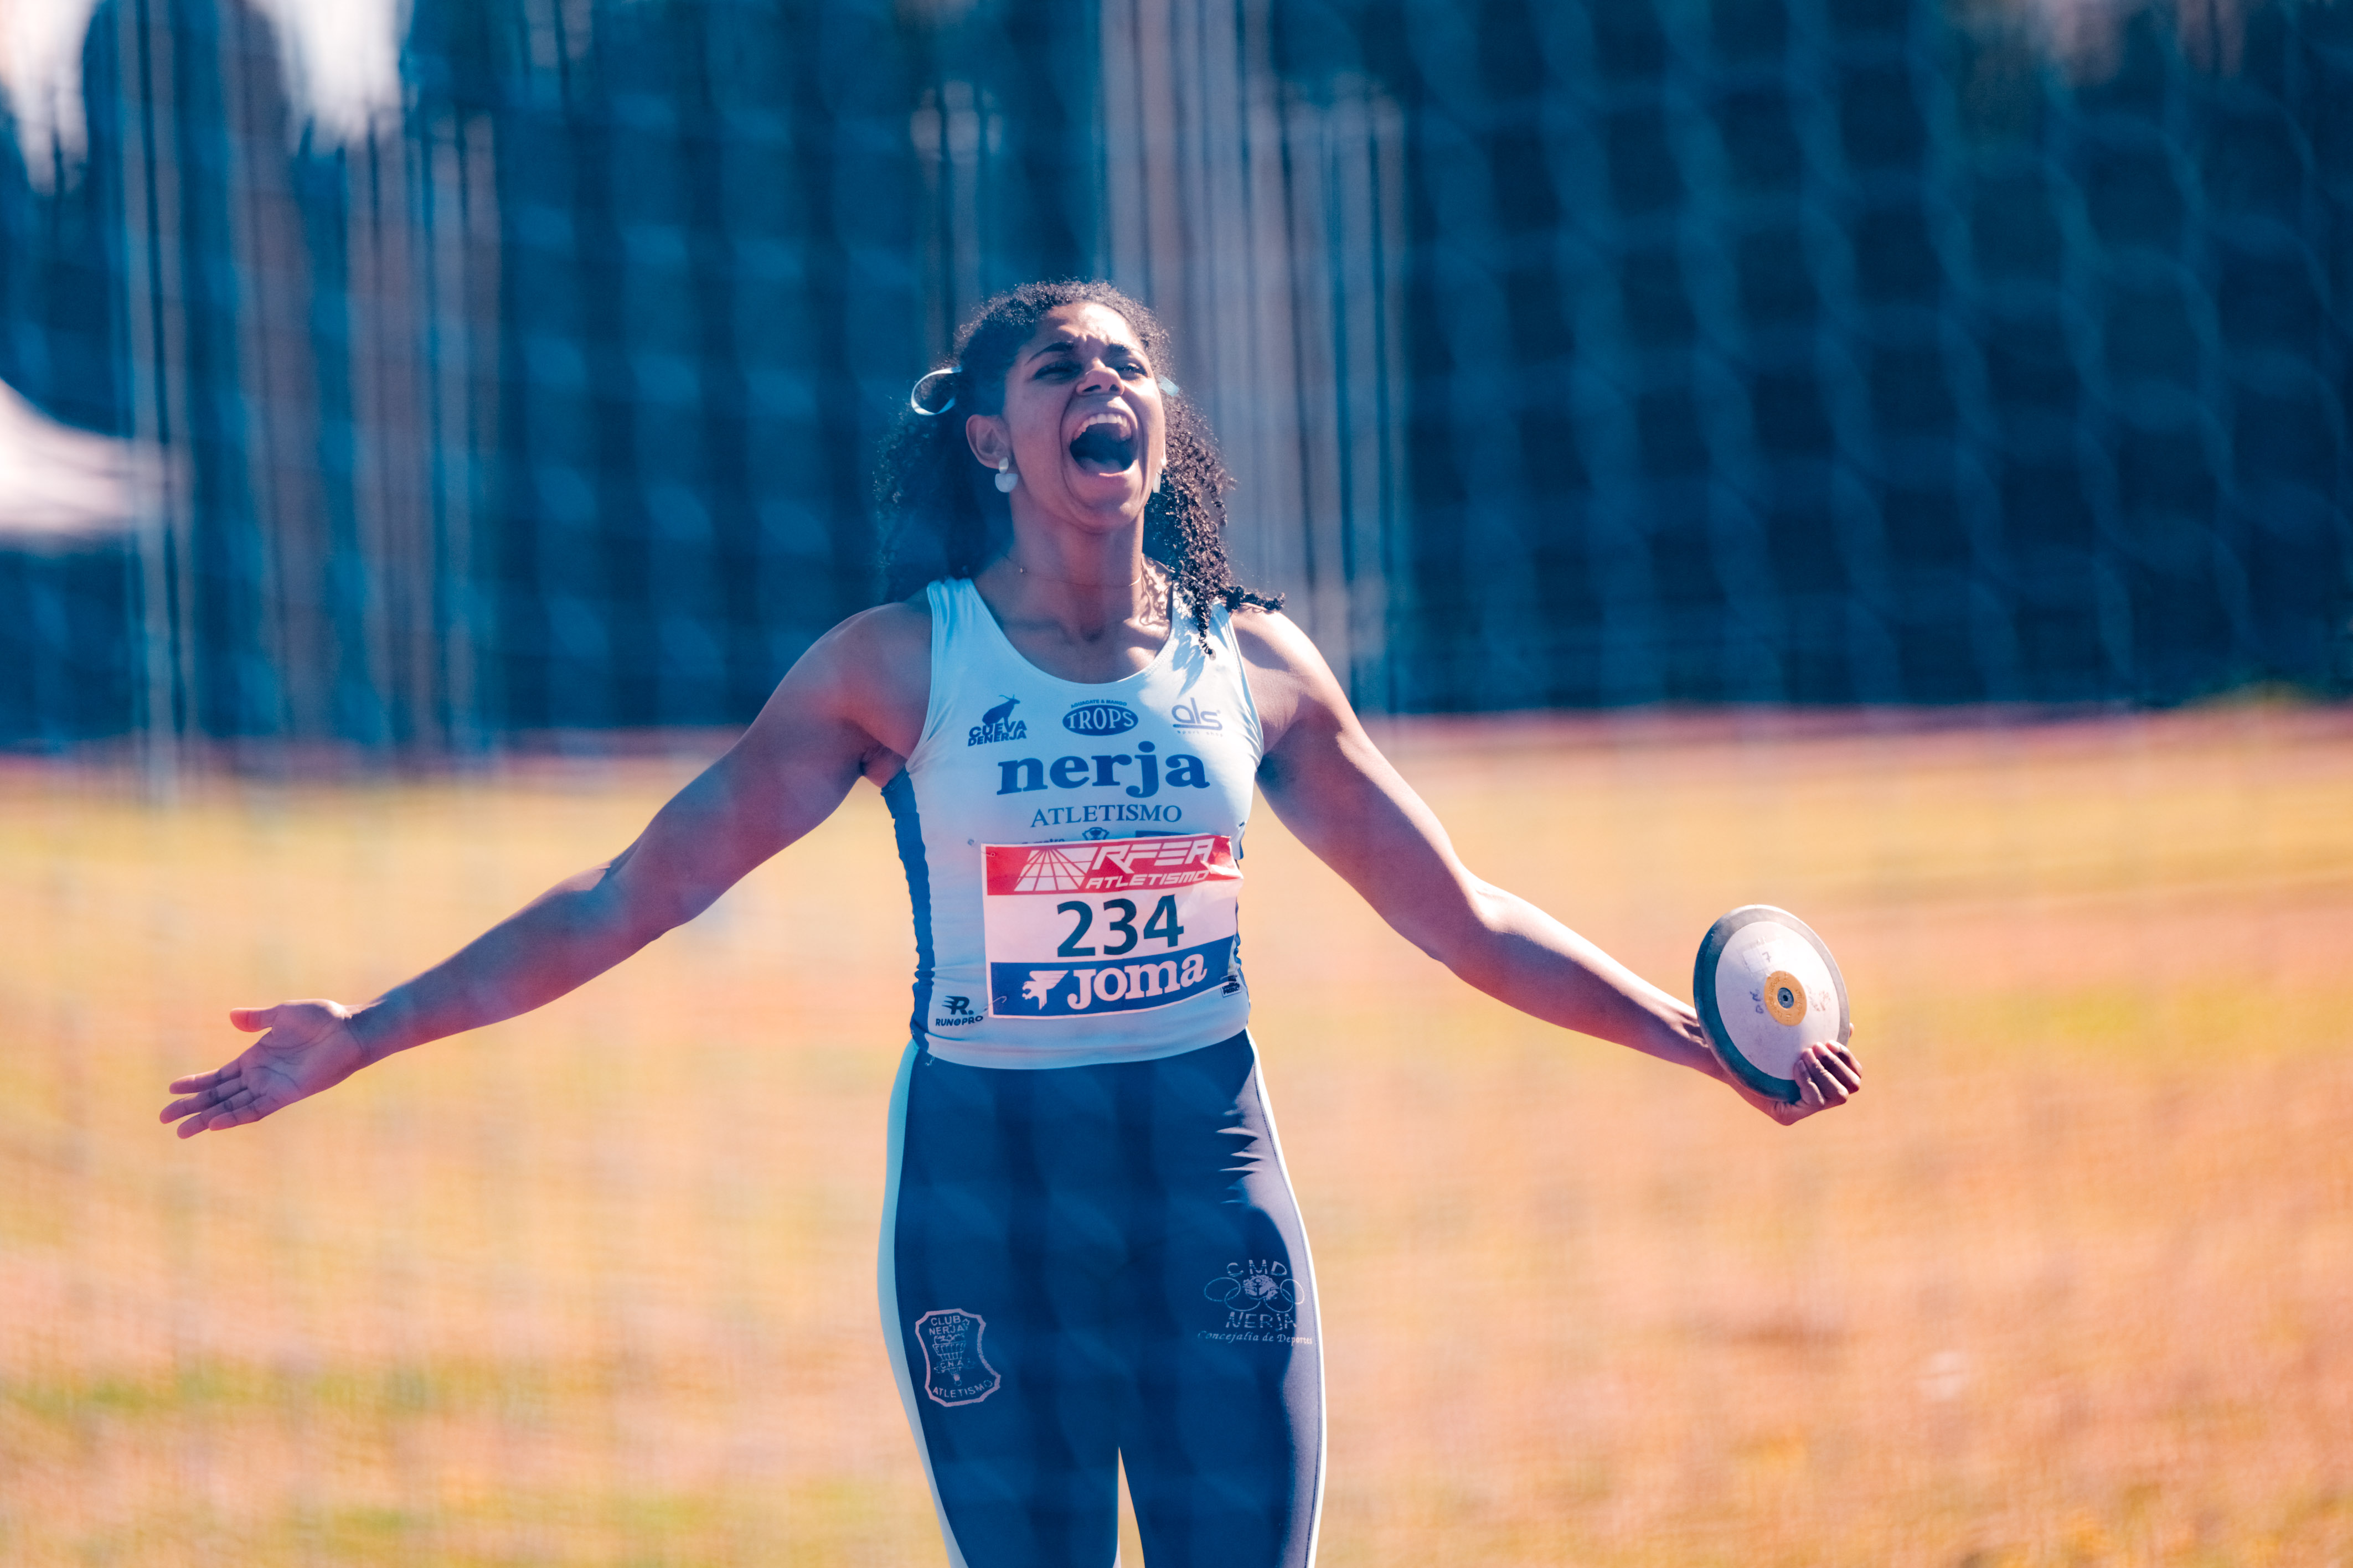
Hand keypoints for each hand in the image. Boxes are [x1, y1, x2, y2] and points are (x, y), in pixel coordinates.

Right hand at [159, 1001, 370, 1137]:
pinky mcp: (286, 1094)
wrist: (351, 1029)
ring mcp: (271, 1087)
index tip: (172, 1088)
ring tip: (181, 1130)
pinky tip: (214, 1123)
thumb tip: (233, 1016)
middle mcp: (260, 1077)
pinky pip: (255, 1109)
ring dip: (206, 1118)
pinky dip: (234, 1117)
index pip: (219, 1076)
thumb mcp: (284, 1014)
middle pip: (219, 1096)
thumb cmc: (323, 1019)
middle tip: (164, 1118)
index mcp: (255, 1058)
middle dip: (191, 1106)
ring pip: (231, 1107)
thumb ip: (258, 1019)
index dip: (196, 1083)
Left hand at [1710, 1032, 1862, 1126]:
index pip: (1854, 1077)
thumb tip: (1851, 1028)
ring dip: (1824, 1071)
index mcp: (1822, 1082)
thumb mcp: (1796, 1039)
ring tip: (1804, 1054)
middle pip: (1852, 1086)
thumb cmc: (1761, 1044)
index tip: (1828, 1041)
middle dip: (1837, 1064)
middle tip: (1815, 1047)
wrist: (1727, 1052)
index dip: (1847, 1059)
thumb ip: (1822, 1037)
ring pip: (1837, 1095)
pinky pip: (1814, 1101)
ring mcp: (1801, 1111)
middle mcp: (1815, 1100)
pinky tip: (1795, 1066)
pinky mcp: (1786, 1116)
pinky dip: (1809, 1080)